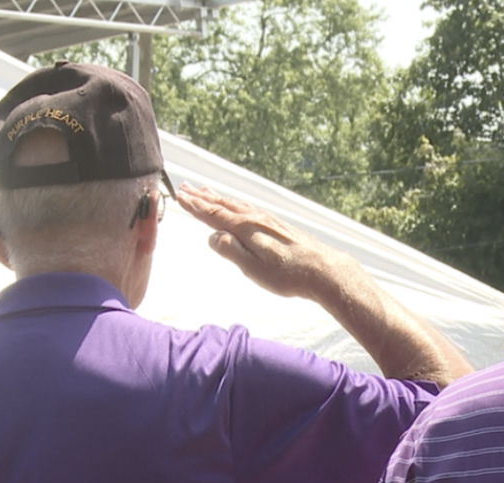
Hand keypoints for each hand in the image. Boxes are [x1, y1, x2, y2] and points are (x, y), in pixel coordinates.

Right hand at [176, 183, 356, 299]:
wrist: (323, 271)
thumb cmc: (288, 274)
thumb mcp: (252, 268)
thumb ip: (229, 250)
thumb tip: (212, 237)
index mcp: (246, 228)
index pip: (213, 214)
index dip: (195, 206)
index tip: (180, 196)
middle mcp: (256, 219)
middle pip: (224, 205)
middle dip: (203, 197)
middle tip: (186, 187)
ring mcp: (269, 221)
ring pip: (237, 205)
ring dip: (219, 198)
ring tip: (206, 191)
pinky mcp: (279, 226)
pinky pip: (250, 209)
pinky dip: (236, 204)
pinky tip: (238, 207)